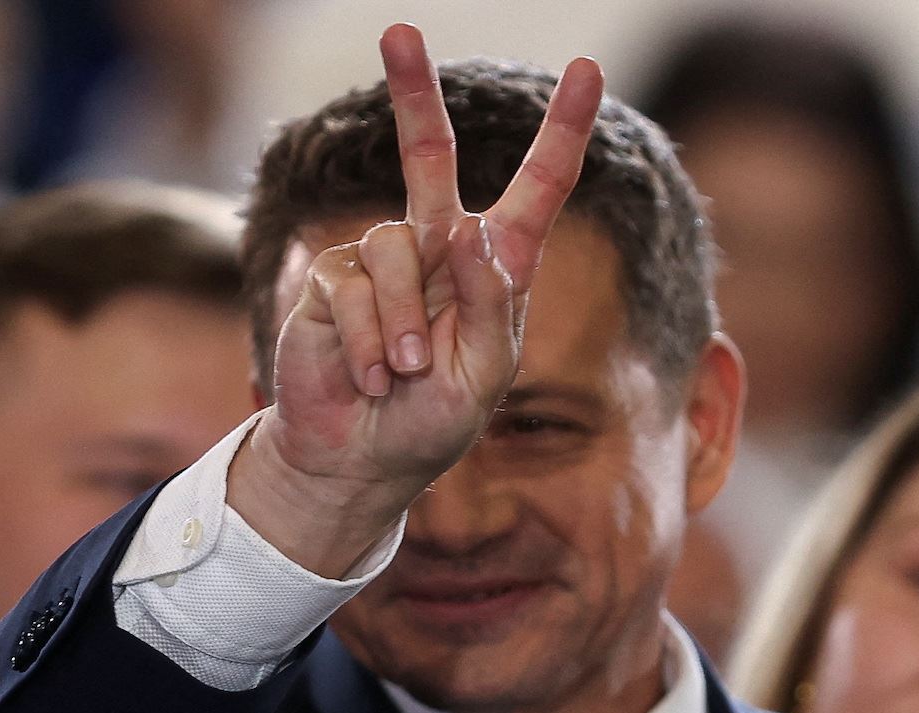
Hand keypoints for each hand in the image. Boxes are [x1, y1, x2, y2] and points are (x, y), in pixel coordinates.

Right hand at [231, 22, 603, 575]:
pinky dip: (367, 341)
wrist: (360, 463)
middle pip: (426, 156)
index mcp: (492, 271)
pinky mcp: (330, 281)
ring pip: (398, 249)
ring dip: (403, 325)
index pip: (534, 191)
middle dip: (412, 95)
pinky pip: (354, 285)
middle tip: (399, 31)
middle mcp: (435, 251)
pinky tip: (367, 376)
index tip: (588, 71)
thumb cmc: (430, 425)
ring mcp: (380, 262)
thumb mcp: (482, 376)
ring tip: (401, 373)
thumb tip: (470, 229)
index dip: (561, 134)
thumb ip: (487, 306)